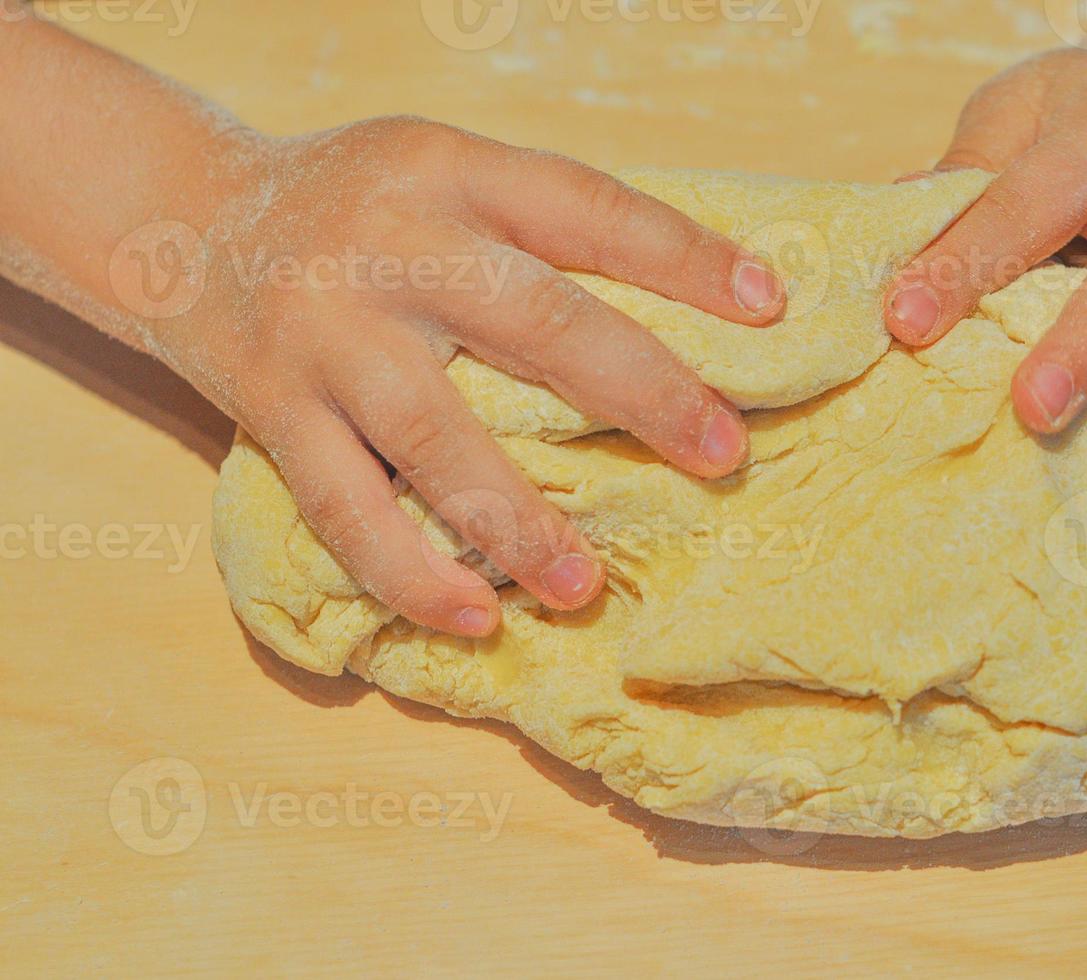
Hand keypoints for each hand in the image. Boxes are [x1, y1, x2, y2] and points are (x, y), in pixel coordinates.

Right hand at [167, 117, 784, 634]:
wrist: (182, 216)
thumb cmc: (358, 205)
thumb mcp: (445, 171)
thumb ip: (535, 228)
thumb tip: (683, 315)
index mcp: (453, 172)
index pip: (588, 208)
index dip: (683, 255)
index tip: (769, 308)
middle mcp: (393, 247)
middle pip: (535, 322)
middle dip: (640, 391)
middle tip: (723, 455)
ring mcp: (326, 333)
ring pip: (435, 438)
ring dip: (519, 520)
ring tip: (587, 587)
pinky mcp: (271, 408)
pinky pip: (345, 505)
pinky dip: (408, 570)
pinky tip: (472, 618)